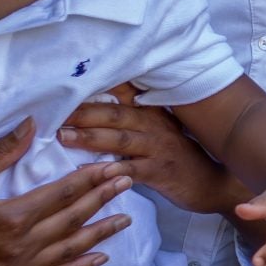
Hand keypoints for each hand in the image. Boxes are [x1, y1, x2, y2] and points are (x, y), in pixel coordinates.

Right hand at [0, 119, 136, 265]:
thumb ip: (0, 153)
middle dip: (103, 199)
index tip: (114, 166)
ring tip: (126, 219)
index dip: (91, 179)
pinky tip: (99, 259)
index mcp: (8, 218)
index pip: (62, 194)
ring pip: (68, 252)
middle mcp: (17, 249)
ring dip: (99, 234)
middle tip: (129, 182)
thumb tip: (32, 126)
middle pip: (72, 220)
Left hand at [60, 85, 226, 212]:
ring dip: (90, 137)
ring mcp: (158, 148)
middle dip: (83, 112)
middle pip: (115, 113)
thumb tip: (94, 110)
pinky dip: (111, 170)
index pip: (122, 92)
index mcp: (151, 113)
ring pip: (120, 139)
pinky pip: (132, 170)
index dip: (97, 86)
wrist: (212, 183)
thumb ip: (131, 120)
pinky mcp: (161, 172)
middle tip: (54, 111)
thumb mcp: (158, 131)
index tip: (68, 82)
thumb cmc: (177, 157)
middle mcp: (154, 125)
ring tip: (63, 136)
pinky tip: (90, 172)